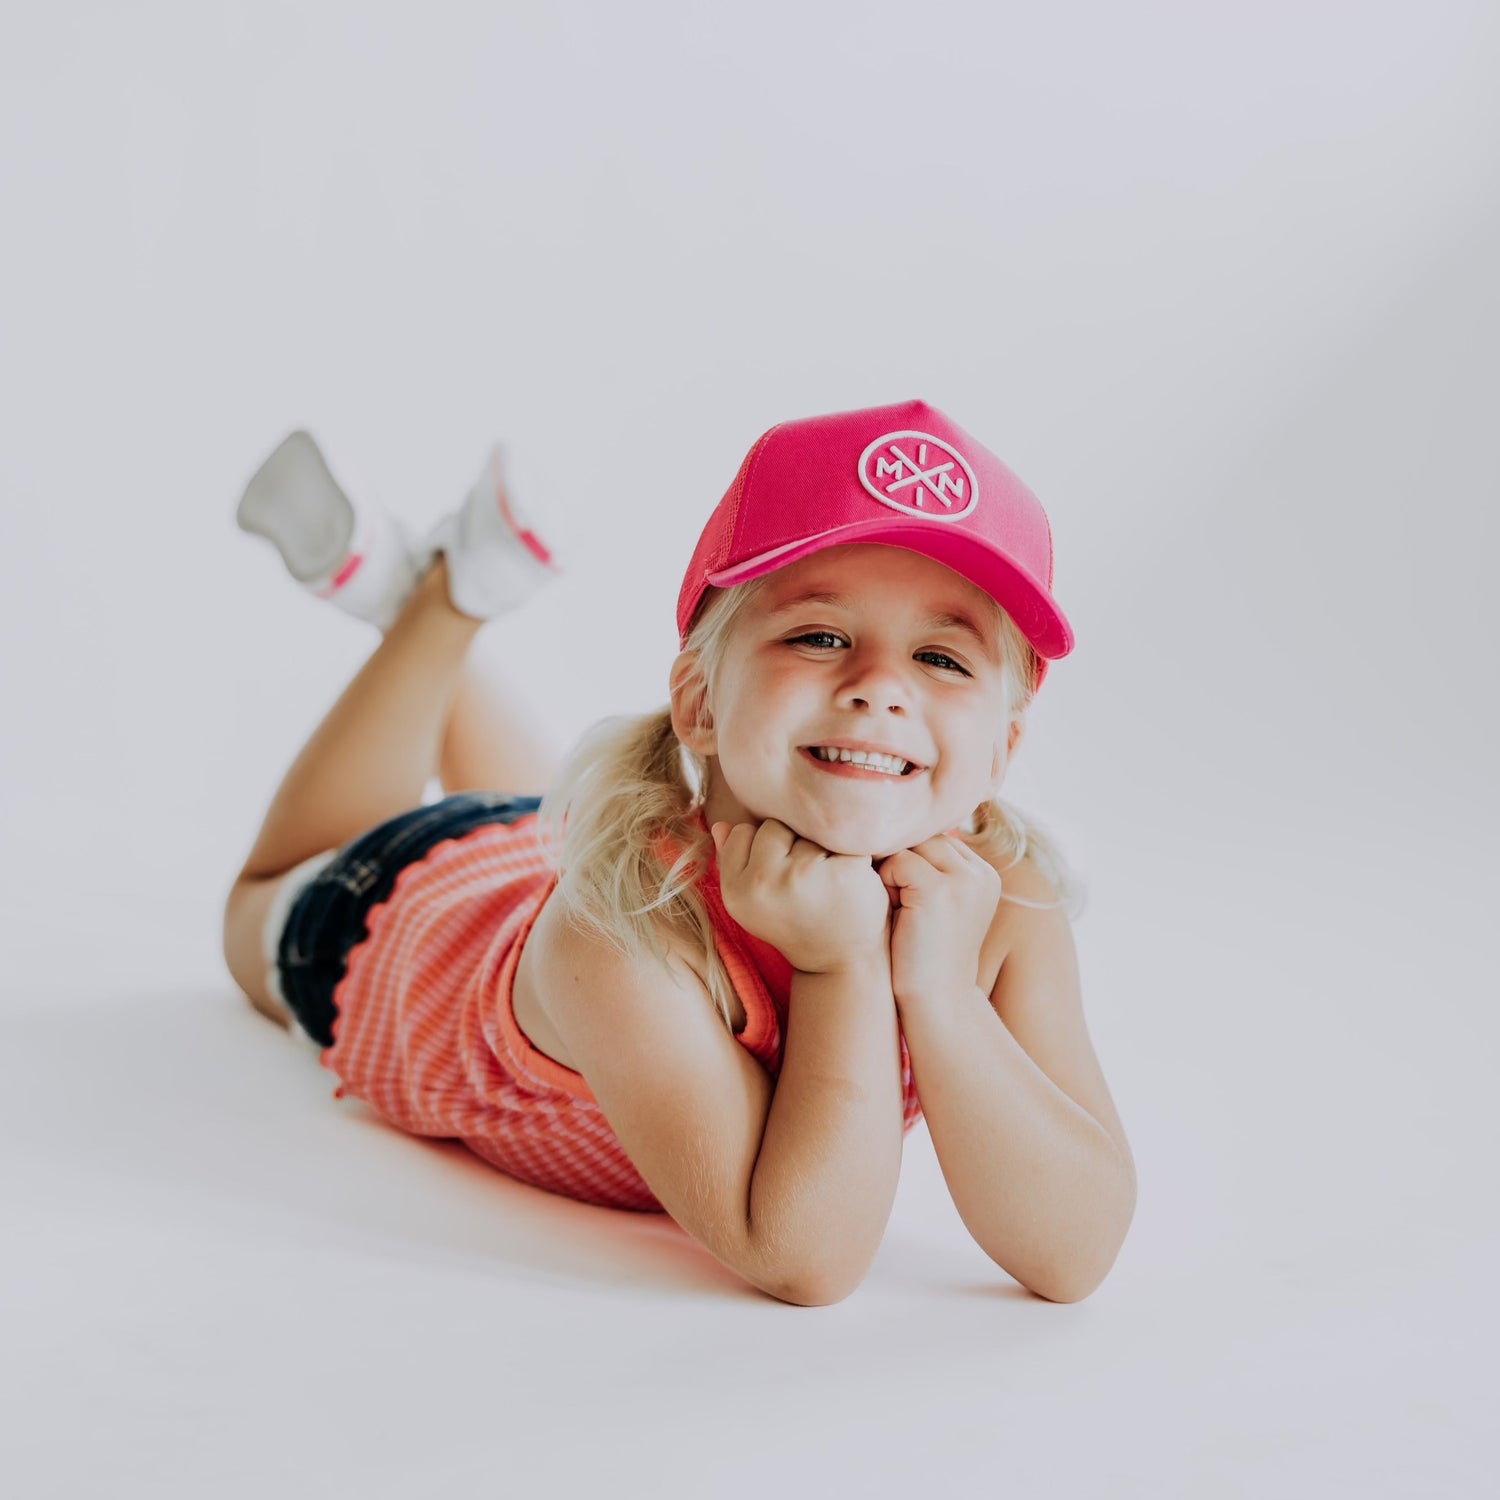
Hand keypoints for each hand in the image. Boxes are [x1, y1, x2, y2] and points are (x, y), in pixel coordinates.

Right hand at [709, 818, 890, 976]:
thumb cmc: (795, 923)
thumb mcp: (752, 901)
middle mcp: (764, 882)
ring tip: (826, 882)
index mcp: (736, 890)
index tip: (778, 879)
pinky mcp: (843, 871)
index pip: (742, 832)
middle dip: (791, 845)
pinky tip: (850, 880)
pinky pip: (843, 837)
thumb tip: (720, 824)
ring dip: (820, 849)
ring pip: (807, 831)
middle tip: (804, 883)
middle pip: (774, 826)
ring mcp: (803, 875)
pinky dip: (851, 854)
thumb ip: (732, 861)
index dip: (763, 851)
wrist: (839, 962)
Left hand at [875, 834, 1001, 1005]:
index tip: (904, 895)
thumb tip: (891, 826)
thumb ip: (927, 869)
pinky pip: (897, 862)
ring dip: (890, 872)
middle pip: (922, 836)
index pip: (936, 837)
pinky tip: (895, 913)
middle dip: (899, 861)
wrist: (937, 1005)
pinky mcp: (940, 890)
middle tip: (895, 901)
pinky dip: (886, 884)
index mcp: (983, 875)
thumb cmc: (923, 957)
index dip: (909, 858)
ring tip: (897, 908)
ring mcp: (964, 880)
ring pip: (909, 845)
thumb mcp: (934, 906)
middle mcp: (980, 873)